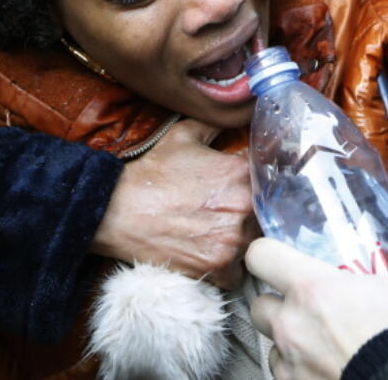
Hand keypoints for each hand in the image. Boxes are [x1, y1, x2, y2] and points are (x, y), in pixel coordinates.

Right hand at [92, 118, 257, 288]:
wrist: (117, 210)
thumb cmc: (150, 173)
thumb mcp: (184, 135)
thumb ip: (216, 125)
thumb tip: (234, 117)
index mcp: (241, 172)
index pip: (270, 178)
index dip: (260, 183)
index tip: (251, 189)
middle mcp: (244, 206)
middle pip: (266, 214)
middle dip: (253, 213)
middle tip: (229, 213)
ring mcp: (232, 239)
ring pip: (254, 243)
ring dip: (241, 240)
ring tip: (218, 233)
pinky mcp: (218, 266)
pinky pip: (237, 271)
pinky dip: (227, 266)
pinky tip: (210, 252)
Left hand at [246, 237, 387, 379]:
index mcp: (312, 289)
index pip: (260, 256)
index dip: (268, 252)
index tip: (283, 257)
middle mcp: (292, 327)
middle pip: (259, 305)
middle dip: (278, 304)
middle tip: (310, 306)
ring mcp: (292, 367)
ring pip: (273, 348)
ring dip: (291, 344)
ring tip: (324, 345)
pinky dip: (302, 375)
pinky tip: (330, 371)